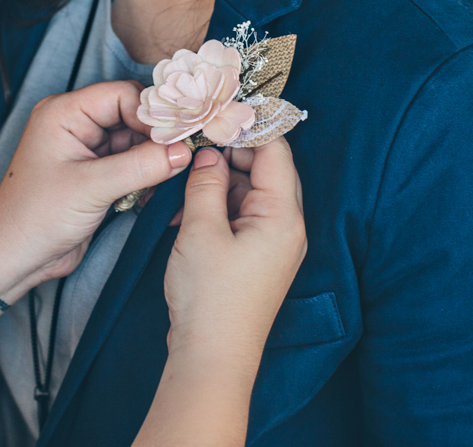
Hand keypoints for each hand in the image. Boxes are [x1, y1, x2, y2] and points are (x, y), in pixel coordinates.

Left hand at [0, 80, 192, 287]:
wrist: (14, 257)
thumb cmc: (35, 217)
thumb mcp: (92, 188)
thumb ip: (141, 166)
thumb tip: (183, 151)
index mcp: (65, 112)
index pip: (123, 95)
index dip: (153, 115)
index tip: (178, 138)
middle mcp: (75, 124)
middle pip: (132, 116)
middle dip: (158, 137)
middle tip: (184, 155)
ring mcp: (86, 150)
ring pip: (135, 141)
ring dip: (154, 159)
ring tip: (171, 176)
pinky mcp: (95, 174)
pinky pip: (130, 163)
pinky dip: (146, 175)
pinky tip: (155, 191)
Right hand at [164, 139, 306, 361]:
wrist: (212, 357)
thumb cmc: (210, 298)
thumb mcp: (200, 230)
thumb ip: (205, 184)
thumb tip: (209, 154)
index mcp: (283, 215)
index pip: (275, 150)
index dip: (246, 127)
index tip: (214, 114)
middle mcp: (287, 226)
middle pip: (266, 169)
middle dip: (230, 154)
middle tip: (194, 145)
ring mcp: (275, 243)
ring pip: (250, 192)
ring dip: (219, 182)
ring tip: (184, 184)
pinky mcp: (258, 258)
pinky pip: (243, 216)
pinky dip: (218, 207)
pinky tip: (186, 211)